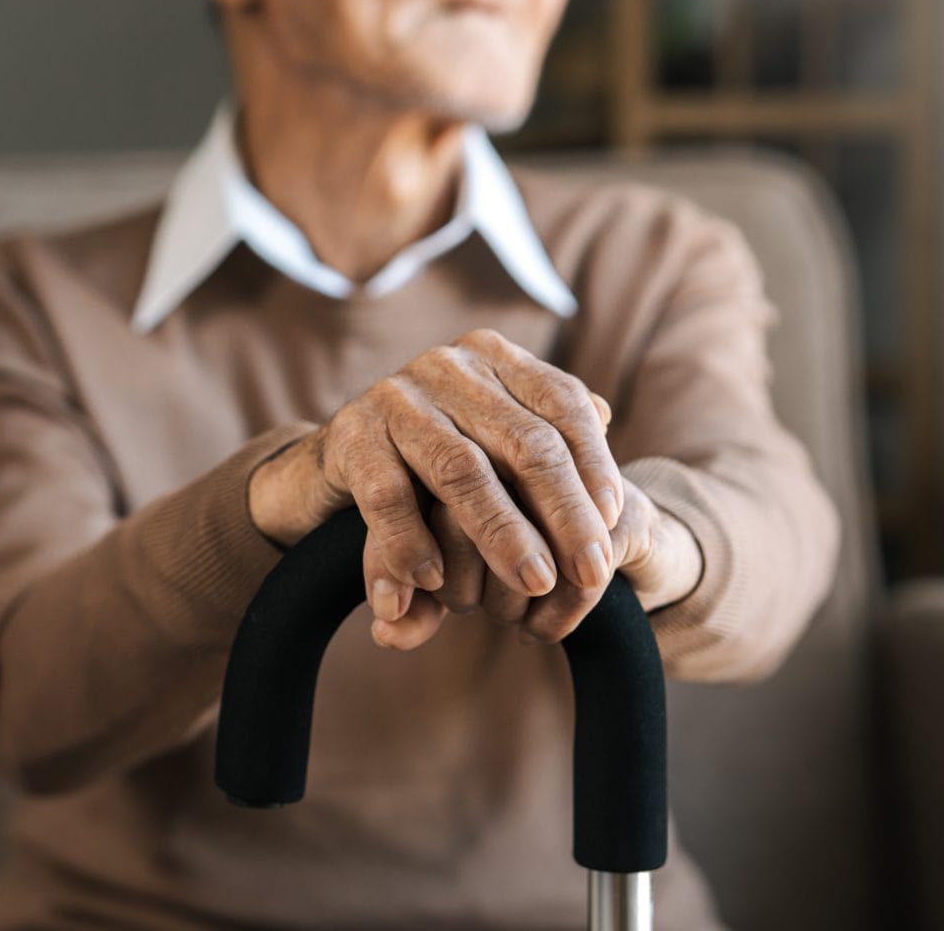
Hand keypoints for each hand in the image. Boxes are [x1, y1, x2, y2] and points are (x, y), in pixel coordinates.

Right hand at [248, 328, 683, 644]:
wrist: (331, 466)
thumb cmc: (432, 461)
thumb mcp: (493, 439)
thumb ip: (546, 437)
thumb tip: (611, 439)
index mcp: (493, 357)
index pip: (563, 403)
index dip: (595, 465)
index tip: (612, 525)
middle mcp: (447, 366)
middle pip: (524, 441)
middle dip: (563, 513)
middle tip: (588, 573)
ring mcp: (394, 397)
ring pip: (462, 470)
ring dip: (502, 535)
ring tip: (532, 586)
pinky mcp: (348, 437)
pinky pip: (388, 496)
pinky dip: (412, 543)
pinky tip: (433, 583)